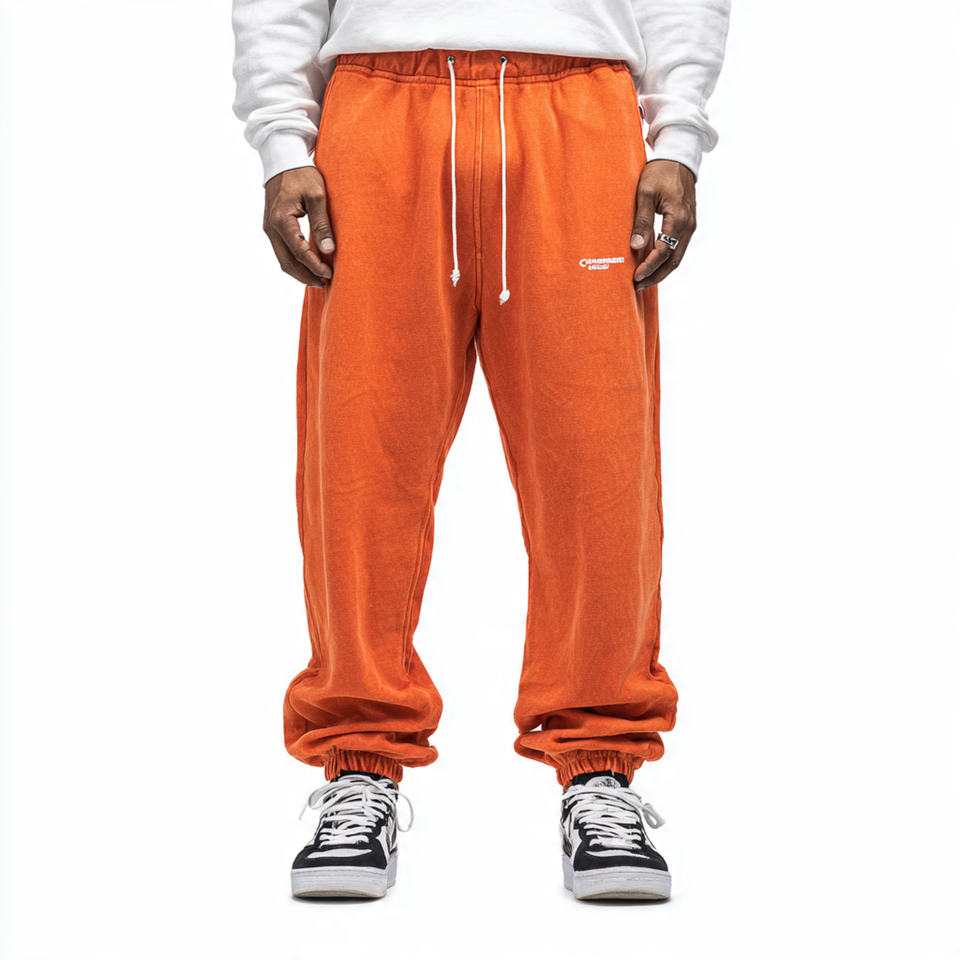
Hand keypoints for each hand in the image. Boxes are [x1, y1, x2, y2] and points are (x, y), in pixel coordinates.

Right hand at [263, 166, 334, 285]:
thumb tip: (329, 250)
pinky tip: (309, 265)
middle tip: (325, 283)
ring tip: (319, 278)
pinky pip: (282, 251)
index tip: (330, 273)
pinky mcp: (272, 228)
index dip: (315, 266)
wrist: (282, 160)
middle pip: (287, 263)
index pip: (299, 252)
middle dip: (306, 276)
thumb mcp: (318, 196)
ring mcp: (269, 229)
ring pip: (283, 260)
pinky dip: (295, 262)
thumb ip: (322, 224)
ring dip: (300, 272)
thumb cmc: (301, 174)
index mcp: (281, 220)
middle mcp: (271, 228)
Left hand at [630, 160, 696, 290]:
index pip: (664, 251)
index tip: (635, 277)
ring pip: (678, 256)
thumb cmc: (660, 171)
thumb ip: (641, 221)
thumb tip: (636, 247)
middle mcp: (688, 225)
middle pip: (674, 261)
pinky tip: (653, 263)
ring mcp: (690, 225)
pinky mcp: (688, 224)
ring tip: (644, 279)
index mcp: (678, 218)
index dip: (649, 267)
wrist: (679, 157)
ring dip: (661, 270)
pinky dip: (666, 259)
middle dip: (656, 275)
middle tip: (638, 286)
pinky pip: (678, 247)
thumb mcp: (644, 193)